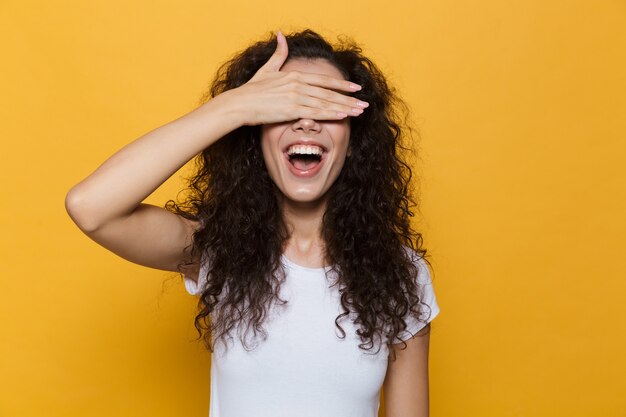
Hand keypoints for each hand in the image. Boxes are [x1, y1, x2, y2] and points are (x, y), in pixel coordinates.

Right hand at [224, 30, 367, 125]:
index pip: (324, 81)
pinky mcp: (292, 110)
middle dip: (348, 99)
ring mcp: (296, 97)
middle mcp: (298, 85)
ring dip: (344, 108)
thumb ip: (278, 54)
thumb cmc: (252, 90)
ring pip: (326, 103)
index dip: (342, 85)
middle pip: (329, 93)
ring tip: (359, 112)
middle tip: (364, 104)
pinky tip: (343, 116)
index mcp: (295, 76)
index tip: (356, 89)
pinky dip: (331, 114)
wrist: (240, 104)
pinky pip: (316, 112)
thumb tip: (281, 35)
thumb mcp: (267, 69)